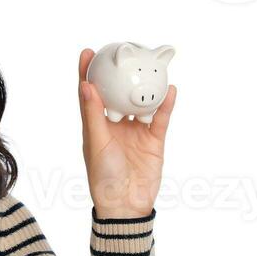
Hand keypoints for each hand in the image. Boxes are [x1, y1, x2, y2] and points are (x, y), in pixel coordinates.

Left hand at [77, 47, 175, 217]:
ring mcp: (136, 131)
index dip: (88, 73)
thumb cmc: (103, 177)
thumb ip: (93, 114)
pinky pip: (161, 117)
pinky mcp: (154, 140)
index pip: (90, 94)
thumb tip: (86, 85)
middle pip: (118, 93)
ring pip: (141, 102)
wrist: (125, 205)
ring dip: (145, 85)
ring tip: (150, 63)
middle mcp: (115, 125)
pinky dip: (165, 103)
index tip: (89, 52)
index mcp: (95, 125)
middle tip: (124, 51)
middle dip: (120, 73)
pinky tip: (169, 88)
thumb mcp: (96, 142)